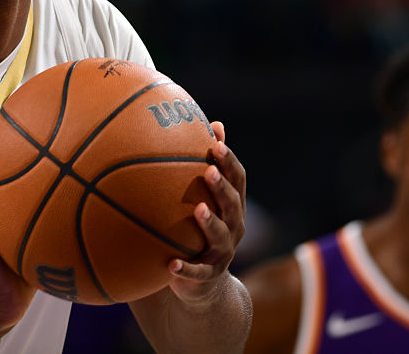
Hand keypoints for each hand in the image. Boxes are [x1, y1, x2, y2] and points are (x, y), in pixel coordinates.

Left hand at [166, 120, 245, 305]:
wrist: (202, 283)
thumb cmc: (199, 230)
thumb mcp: (204, 200)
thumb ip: (207, 168)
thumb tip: (212, 124)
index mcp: (232, 206)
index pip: (237, 180)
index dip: (229, 162)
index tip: (216, 144)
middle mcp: (233, 227)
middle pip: (233, 204)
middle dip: (223, 187)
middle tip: (209, 170)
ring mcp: (222, 253)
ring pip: (221, 236)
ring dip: (211, 222)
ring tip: (199, 209)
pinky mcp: (207, 276)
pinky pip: (197, 272)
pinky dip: (186, 269)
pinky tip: (171, 264)